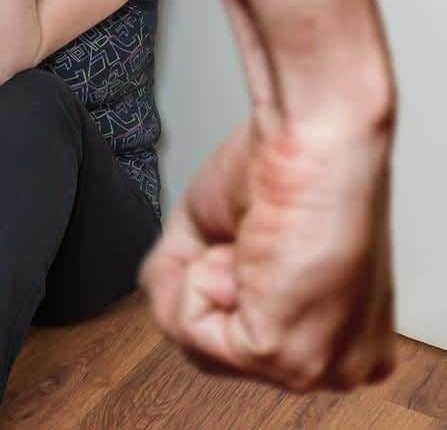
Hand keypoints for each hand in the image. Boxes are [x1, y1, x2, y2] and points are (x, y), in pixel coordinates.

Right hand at [139, 109, 395, 390]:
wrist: (312, 138)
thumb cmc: (287, 166)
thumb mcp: (215, 236)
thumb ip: (185, 286)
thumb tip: (165, 303)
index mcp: (339, 338)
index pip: (236, 345)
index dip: (216, 283)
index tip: (253, 244)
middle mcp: (337, 364)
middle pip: (212, 353)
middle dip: (203, 285)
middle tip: (246, 242)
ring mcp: (315, 368)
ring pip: (197, 345)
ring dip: (201, 279)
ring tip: (250, 245)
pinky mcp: (283, 356)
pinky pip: (192, 329)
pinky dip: (198, 278)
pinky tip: (247, 252)